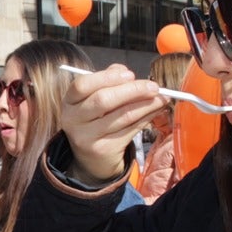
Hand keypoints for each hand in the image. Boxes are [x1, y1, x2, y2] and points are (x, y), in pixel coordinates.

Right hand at [61, 64, 167, 181]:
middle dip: (133, 90)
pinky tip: (156, 111)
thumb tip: (127, 74)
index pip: (82, 85)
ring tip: (161, 98)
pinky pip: (131, 130)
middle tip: (154, 86)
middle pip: (104, 100)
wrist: (91, 157)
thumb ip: (108, 81)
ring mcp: (87, 137)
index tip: (130, 74)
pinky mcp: (104, 150)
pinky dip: (146, 118)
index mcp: (69, 101)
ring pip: (122, 116)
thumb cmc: (95, 119)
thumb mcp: (94, 98)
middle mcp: (73, 120)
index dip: (107, 77)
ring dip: (146, 105)